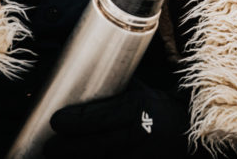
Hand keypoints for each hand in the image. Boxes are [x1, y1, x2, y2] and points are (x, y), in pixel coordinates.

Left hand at [44, 78, 189, 157]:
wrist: (188, 132)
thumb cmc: (158, 108)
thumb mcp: (138, 92)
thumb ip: (111, 92)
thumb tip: (71, 85)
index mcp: (140, 106)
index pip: (103, 116)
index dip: (76, 121)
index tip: (55, 121)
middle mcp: (142, 131)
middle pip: (99, 145)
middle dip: (69, 148)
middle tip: (48, 148)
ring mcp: (142, 155)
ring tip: (56, 157)